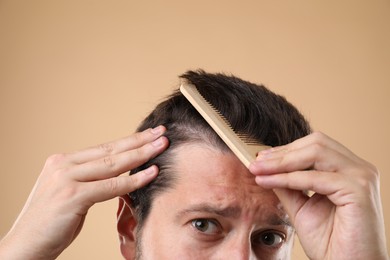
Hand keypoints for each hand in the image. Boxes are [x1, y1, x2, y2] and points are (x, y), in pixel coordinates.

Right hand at [0, 126, 168, 259]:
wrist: (25, 246)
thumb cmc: (51, 224)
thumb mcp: (71, 194)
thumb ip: (90, 181)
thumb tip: (119, 175)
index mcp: (62, 162)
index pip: (103, 147)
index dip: (129, 140)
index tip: (149, 134)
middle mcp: (63, 165)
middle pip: (110, 150)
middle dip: (139, 140)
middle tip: (161, 132)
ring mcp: (65, 178)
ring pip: (112, 164)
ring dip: (141, 154)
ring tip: (162, 146)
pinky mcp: (71, 196)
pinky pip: (111, 186)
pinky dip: (134, 180)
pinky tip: (151, 173)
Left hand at [249, 132, 387, 259]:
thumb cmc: (330, 242)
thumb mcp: (301, 206)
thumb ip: (287, 185)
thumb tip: (266, 167)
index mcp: (348, 170)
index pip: (315, 146)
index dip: (286, 149)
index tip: (260, 157)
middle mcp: (358, 169)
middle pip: (316, 143)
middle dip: (282, 152)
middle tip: (256, 162)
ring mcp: (361, 177)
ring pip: (315, 153)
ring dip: (282, 162)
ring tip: (258, 170)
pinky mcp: (358, 190)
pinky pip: (315, 177)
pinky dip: (288, 178)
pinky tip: (268, 181)